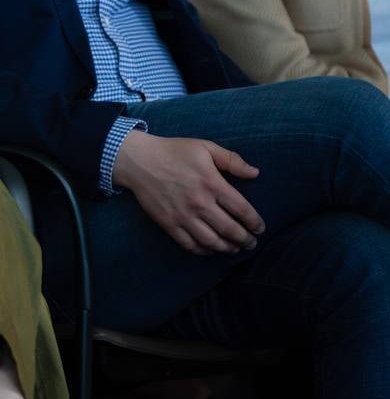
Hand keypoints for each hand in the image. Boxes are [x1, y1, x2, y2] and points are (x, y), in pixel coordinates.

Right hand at [112, 130, 264, 254]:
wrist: (138, 160)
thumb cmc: (174, 151)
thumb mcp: (205, 147)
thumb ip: (232, 160)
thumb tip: (255, 173)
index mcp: (212, 184)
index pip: (242, 210)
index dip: (254, 222)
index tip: (259, 228)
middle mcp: (200, 203)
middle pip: (230, 230)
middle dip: (245, 240)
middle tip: (251, 243)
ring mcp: (183, 216)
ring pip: (212, 241)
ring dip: (227, 248)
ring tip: (235, 248)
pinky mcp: (168, 223)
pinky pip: (189, 244)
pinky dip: (203, 251)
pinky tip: (211, 249)